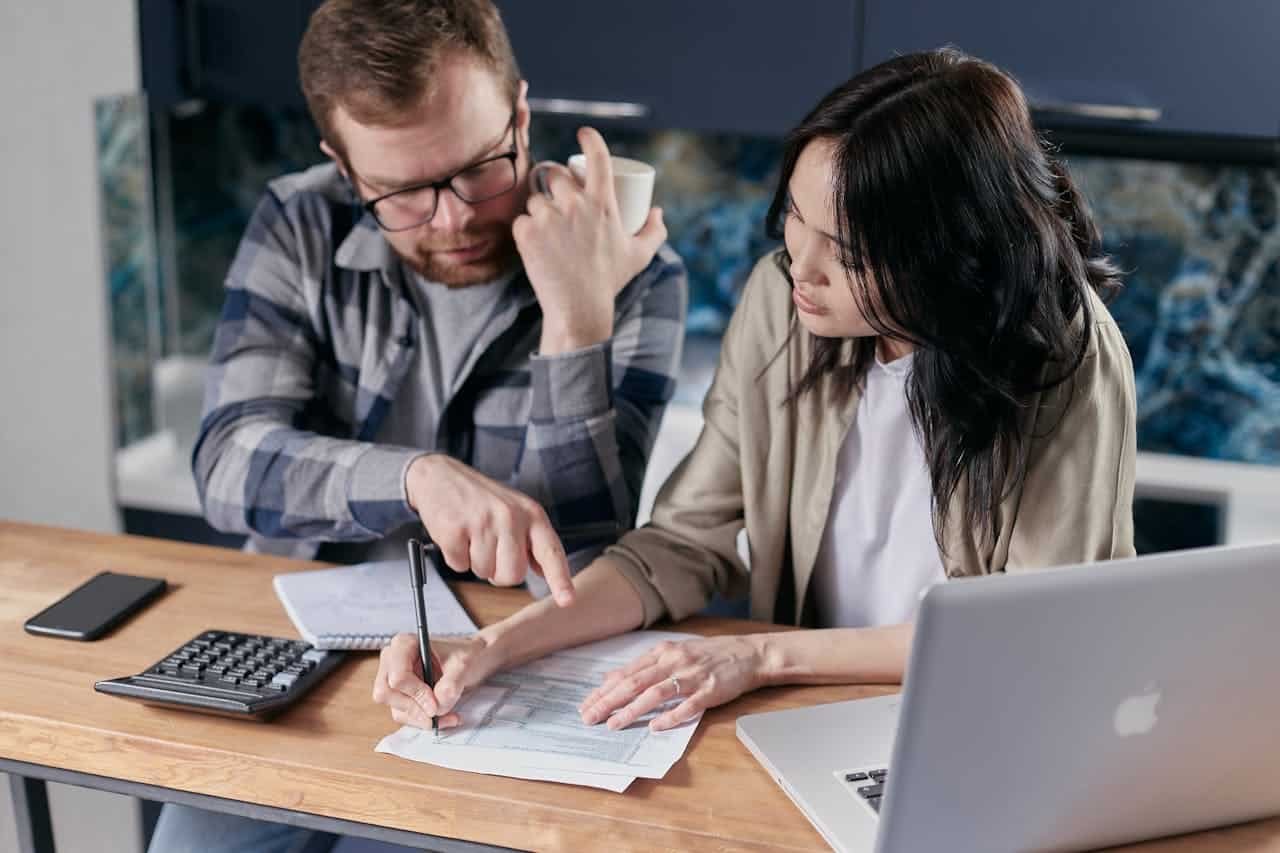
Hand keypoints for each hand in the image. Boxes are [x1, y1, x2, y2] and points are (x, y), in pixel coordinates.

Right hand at [372, 632, 503, 728]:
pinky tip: (445, 717)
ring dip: (423, 719)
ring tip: (450, 716)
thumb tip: (437, 706)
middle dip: (415, 708)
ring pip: (396, 708)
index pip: (398, 676)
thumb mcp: (463, 665)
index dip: (416, 694)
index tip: (436, 704)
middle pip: (387, 693)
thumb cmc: (465, 655)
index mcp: (404, 644)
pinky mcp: (400, 696)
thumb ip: (450, 684)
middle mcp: (392, 661)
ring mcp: (393, 680)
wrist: (471, 661)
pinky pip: (405, 716)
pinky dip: (424, 721)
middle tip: (438, 713)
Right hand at [405, 454, 574, 604]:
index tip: (567, 600)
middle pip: (513, 575)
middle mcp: (510, 517)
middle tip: (489, 549)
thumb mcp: (516, 510)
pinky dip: (455, 557)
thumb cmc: (481, 497)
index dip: (560, 579)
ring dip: (475, 562)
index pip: (551, 551)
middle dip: (499, 572)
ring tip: (471, 535)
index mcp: (531, 513)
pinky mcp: (455, 529)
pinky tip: (457, 534)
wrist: (440, 475)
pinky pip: (459, 566)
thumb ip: (531, 540)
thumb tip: (544, 571)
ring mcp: (482, 522)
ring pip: (484, 572)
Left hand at [514, 126, 667, 353]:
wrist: (579, 308)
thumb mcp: (639, 255)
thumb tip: (656, 211)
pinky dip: (526, 230)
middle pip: (556, 175)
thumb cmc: (610, 281)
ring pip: (535, 199)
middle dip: (555, 183)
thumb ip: (654, 231)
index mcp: (603, 203)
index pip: (597, 158)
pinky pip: (521, 220)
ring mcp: (549, 218)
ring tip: (548, 230)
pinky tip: (534, 244)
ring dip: (539, 209)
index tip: (584, 133)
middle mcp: (575, 205)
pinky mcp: (527, 233)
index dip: (590, 139)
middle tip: (557, 200)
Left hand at [578, 635, 767, 731]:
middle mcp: (674, 661)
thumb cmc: (708, 655)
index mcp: (663, 652)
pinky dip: (670, 717)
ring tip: (614, 724)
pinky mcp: (709, 690)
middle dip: (609, 701)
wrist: (748, 653)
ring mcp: (692, 676)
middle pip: (635, 683)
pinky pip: (687, 705)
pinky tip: (655, 727)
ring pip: (656, 693)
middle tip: (590, 717)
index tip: (586, 705)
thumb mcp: (673, 653)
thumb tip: (611, 678)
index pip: (626, 673)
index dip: (604, 691)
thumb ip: (643, 666)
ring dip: (632, 710)